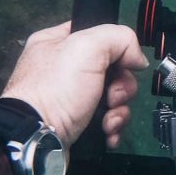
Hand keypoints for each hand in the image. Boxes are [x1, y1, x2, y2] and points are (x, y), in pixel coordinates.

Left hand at [1, 22, 148, 147]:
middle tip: (113, 97)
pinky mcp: (76, 123)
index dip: (117, 48)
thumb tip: (138, 59)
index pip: (98, 35)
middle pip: (112, 69)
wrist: (37, 139)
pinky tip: (107, 132)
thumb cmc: (58, 88)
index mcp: (57, 42)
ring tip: (108, 121)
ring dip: (118, 110)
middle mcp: (63, 69)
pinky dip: (112, 126)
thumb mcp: (88, 46)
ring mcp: (70, 98)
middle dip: (121, 87)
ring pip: (113, 97)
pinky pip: (106, 119)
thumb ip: (120, 39)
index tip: (124, 63)